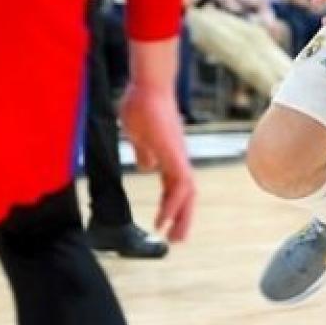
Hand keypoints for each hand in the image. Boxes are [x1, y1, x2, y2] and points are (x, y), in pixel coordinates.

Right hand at [119, 83, 195, 242]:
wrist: (148, 85)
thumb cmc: (141, 105)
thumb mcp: (138, 135)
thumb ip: (144, 151)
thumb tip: (147, 167)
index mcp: (167, 155)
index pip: (172, 186)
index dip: (169, 205)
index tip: (161, 222)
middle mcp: (176, 158)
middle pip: (185, 193)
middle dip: (182, 217)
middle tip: (177, 239)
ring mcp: (178, 156)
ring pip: (187, 193)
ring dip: (182, 217)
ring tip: (175, 238)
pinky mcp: (175, 155)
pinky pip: (179, 186)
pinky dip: (174, 205)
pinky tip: (165, 220)